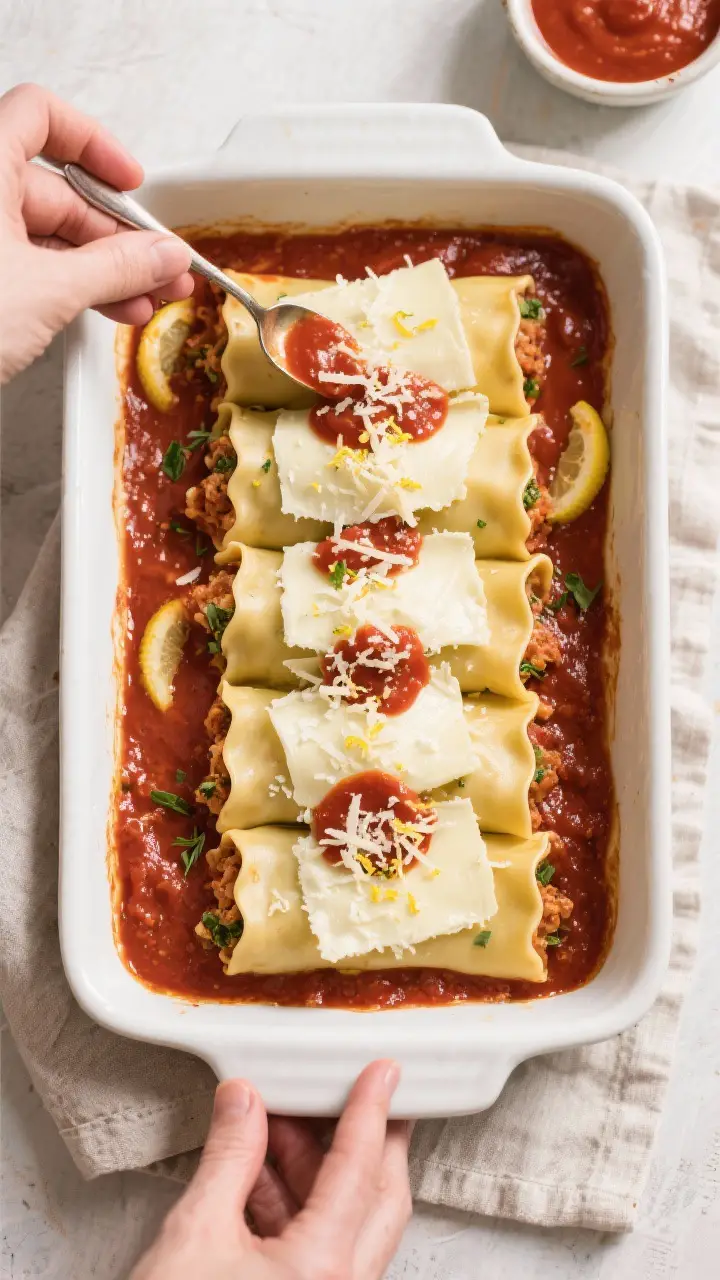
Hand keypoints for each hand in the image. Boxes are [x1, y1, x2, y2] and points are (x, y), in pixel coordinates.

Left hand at [0, 83, 193, 382]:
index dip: (93, 142)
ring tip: (148, 297)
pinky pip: (31, 267)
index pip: (41, 116)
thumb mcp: (48, 290)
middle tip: (160, 264)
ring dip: (104, 267)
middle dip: (116, 232)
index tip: (131, 180)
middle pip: (55, 188)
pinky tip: (111, 308)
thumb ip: (116, 267)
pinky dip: (73, 286)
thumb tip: (163, 255)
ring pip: (47, 235)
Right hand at [131, 1060, 411, 1279]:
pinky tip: (262, 1172)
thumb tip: (243, 1101)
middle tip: (355, 1091)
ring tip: (279, 1123)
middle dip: (365, 1139)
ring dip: (319, 1170)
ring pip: (349, 1223)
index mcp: (323, 1271)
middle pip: (376, 1198)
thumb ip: (229, 1159)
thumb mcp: (194, 1235)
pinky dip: (297, 1204)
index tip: (383, 1073)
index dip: (370, 1112)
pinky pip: (320, 1246)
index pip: (360, 1171)